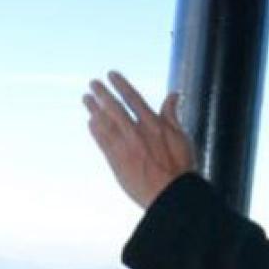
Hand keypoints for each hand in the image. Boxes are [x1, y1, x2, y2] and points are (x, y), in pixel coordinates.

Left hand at [83, 71, 194, 207]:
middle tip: (92, 83)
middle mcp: (136, 133)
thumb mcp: (182, 136)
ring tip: (86, 98)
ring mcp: (124, 147)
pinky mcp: (116, 161)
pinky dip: (95, 130)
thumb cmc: (180, 167)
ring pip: (105, 123)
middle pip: (114, 107)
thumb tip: (174, 94)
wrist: (170, 194)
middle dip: (102, 93)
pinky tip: (90, 122)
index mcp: (153, 124)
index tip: (111, 74)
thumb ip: (172, 114)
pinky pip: (102, 141)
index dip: (121, 85)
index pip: (133, 98)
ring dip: (94, 109)